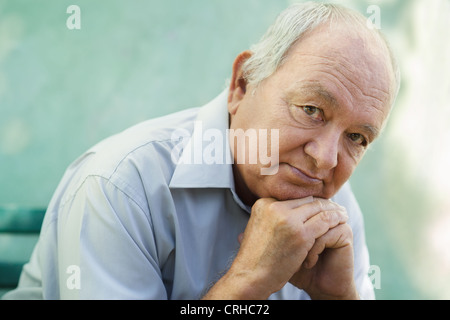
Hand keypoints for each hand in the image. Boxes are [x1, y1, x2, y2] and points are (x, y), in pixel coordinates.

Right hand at [227, 196, 349, 298]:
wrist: (250, 277)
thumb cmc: (255, 257)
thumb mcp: (256, 228)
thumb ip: (270, 217)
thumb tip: (285, 212)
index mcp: (263, 204)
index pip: (293, 198)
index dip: (309, 202)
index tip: (320, 206)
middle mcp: (274, 207)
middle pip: (306, 200)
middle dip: (322, 204)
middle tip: (336, 207)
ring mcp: (287, 220)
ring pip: (318, 208)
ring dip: (332, 210)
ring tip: (342, 214)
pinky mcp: (300, 234)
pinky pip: (324, 222)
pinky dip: (335, 221)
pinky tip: (343, 222)